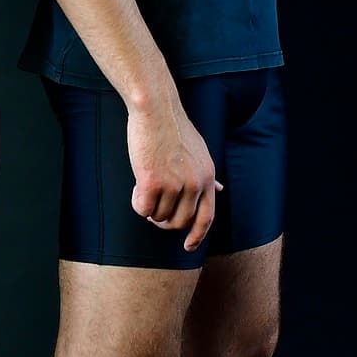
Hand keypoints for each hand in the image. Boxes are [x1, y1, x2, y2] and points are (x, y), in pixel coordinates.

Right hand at [127, 94, 221, 252]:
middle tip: (153, 207)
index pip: (206, 218)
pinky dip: (137, 203)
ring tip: (144, 186)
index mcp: (208, 177)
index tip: (188, 247)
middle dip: (164, 221)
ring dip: (148, 208)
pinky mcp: (152, 182)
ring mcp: (174, 184)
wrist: (155, 110)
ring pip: (158, 216)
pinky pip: (142, 209)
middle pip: (179, 222)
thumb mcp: (200, 152)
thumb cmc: (173, 129)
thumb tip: (219, 190)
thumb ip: (207, 175)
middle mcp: (195, 184)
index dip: (197, 236)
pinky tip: (136, 186)